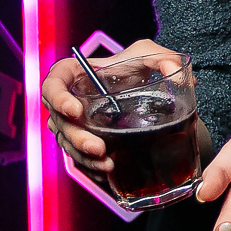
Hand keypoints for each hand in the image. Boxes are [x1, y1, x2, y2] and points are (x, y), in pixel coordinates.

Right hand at [40, 39, 184, 175]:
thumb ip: (164, 58)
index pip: (54, 82)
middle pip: (58, 120)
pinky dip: (90, 167)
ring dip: (84, 158)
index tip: (75, 110)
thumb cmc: (138, 68)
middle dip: (76, 138)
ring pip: (67, 143)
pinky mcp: (84, 140)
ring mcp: (75, 123)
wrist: (146, 92)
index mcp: (77, 74)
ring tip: (108, 166)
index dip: (57, 96)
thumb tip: (176, 73)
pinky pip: (79, 157)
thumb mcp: (150, 56)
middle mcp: (70, 99)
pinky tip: (107, 174)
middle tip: (98, 148)